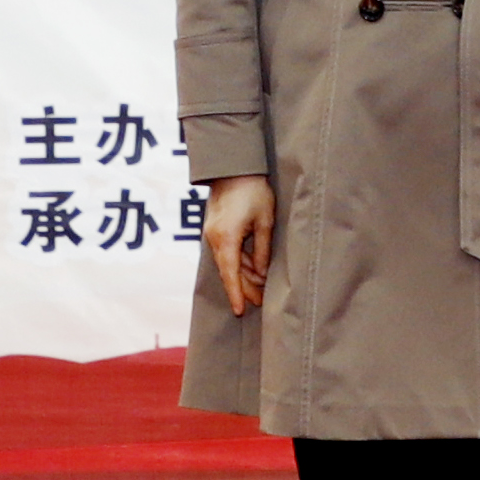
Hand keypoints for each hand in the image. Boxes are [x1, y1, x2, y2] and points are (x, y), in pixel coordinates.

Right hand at [204, 175, 275, 315]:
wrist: (233, 169)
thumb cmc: (252, 192)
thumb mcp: (264, 221)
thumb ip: (262, 249)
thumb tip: (262, 273)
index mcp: (226, 240)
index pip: (231, 274)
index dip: (236, 294)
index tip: (239, 310)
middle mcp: (216, 240)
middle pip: (230, 271)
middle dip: (244, 289)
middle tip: (259, 303)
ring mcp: (214, 235)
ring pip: (230, 262)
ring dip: (244, 276)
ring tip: (260, 291)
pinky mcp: (218, 229)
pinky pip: (229, 252)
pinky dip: (241, 262)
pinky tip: (253, 271)